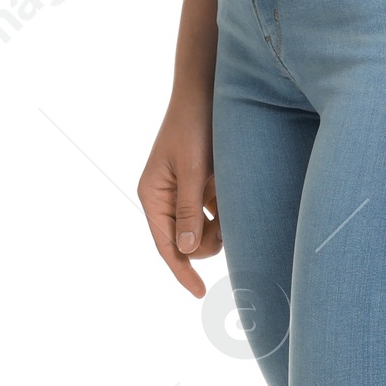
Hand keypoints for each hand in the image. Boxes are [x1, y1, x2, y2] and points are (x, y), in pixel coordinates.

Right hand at [137, 98, 220, 295]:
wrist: (207, 92)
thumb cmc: (195, 127)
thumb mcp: (192, 170)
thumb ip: (189, 210)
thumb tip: (185, 250)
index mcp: (153, 195)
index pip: (166, 246)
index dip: (182, 271)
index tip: (199, 293)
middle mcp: (165, 197)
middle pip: (187, 241)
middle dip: (208, 238)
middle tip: (228, 219)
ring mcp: (184, 191)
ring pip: (205, 228)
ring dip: (220, 221)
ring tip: (230, 194)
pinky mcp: (201, 184)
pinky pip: (216, 210)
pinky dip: (226, 206)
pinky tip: (232, 187)